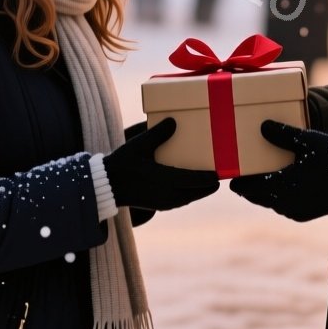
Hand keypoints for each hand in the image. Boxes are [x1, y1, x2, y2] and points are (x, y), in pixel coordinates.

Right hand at [102, 117, 218, 211]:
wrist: (107, 186)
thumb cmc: (123, 164)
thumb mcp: (139, 145)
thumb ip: (158, 134)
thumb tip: (174, 121)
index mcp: (164, 180)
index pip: (194, 181)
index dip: (209, 178)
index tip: (220, 173)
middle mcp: (167, 195)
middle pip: (196, 192)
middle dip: (208, 185)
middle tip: (220, 174)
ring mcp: (163, 203)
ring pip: (189, 198)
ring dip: (200, 190)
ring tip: (208, 179)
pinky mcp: (159, 206)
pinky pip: (181, 200)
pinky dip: (190, 193)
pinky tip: (191, 185)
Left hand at [229, 120, 327, 222]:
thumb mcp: (305, 141)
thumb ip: (282, 134)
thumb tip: (263, 125)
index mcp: (279, 186)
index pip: (248, 188)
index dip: (238, 182)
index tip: (232, 176)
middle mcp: (283, 203)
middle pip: (257, 197)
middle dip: (249, 188)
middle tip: (244, 176)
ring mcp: (295, 211)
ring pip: (271, 204)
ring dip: (265, 194)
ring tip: (262, 180)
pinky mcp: (305, 215)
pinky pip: (285, 208)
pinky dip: (280, 199)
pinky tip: (283, 188)